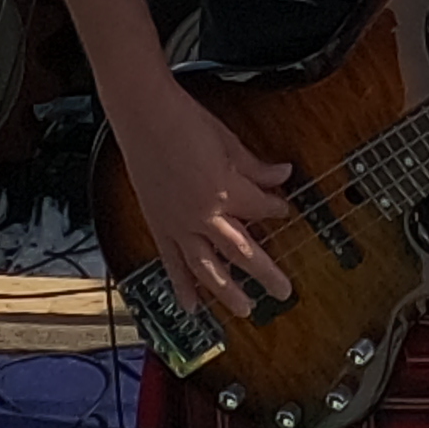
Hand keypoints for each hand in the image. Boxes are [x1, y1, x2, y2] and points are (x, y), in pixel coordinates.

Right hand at [113, 82, 294, 319]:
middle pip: (242, 251)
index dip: (277, 208)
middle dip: (265, 273)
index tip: (285, 210)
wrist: (144, 117)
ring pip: (208, 267)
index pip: (262, 208)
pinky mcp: (159, 225)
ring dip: (227, 291)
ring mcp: (179, 224)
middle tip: (282, 292)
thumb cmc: (185, 122)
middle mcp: (205, 215)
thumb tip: (282, 173)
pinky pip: (172, 262)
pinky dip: (181, 286)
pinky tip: (191, 306)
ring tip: (244, 310)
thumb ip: (255, 166)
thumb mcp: (229, 142)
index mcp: (227, 191)